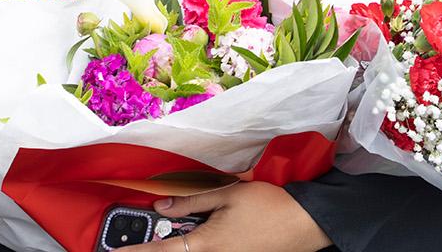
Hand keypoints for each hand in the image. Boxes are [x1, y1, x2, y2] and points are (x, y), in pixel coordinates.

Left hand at [125, 182, 330, 251]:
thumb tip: (162, 205)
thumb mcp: (227, 195)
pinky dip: (195, 248)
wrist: (306, 223)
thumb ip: (192, 201)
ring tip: (163, 238)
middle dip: (156, 250)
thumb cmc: (269, 205)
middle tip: (136, 243)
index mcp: (207, 244)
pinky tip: (193, 239)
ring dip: (178, 247)